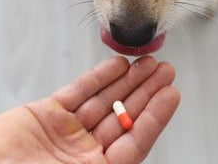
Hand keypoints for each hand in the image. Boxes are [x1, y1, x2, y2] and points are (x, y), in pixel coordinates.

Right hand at [0, 56, 179, 163]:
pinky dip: (97, 78)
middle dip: (146, 93)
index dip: (155, 117)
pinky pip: (79, 93)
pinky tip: (117, 65)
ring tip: (148, 62)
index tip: (172, 95)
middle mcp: (83, 155)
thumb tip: (129, 156)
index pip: (133, 142)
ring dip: (127, 81)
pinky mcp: (46, 115)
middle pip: (124, 118)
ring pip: (105, 102)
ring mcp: (65, 134)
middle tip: (166, 70)